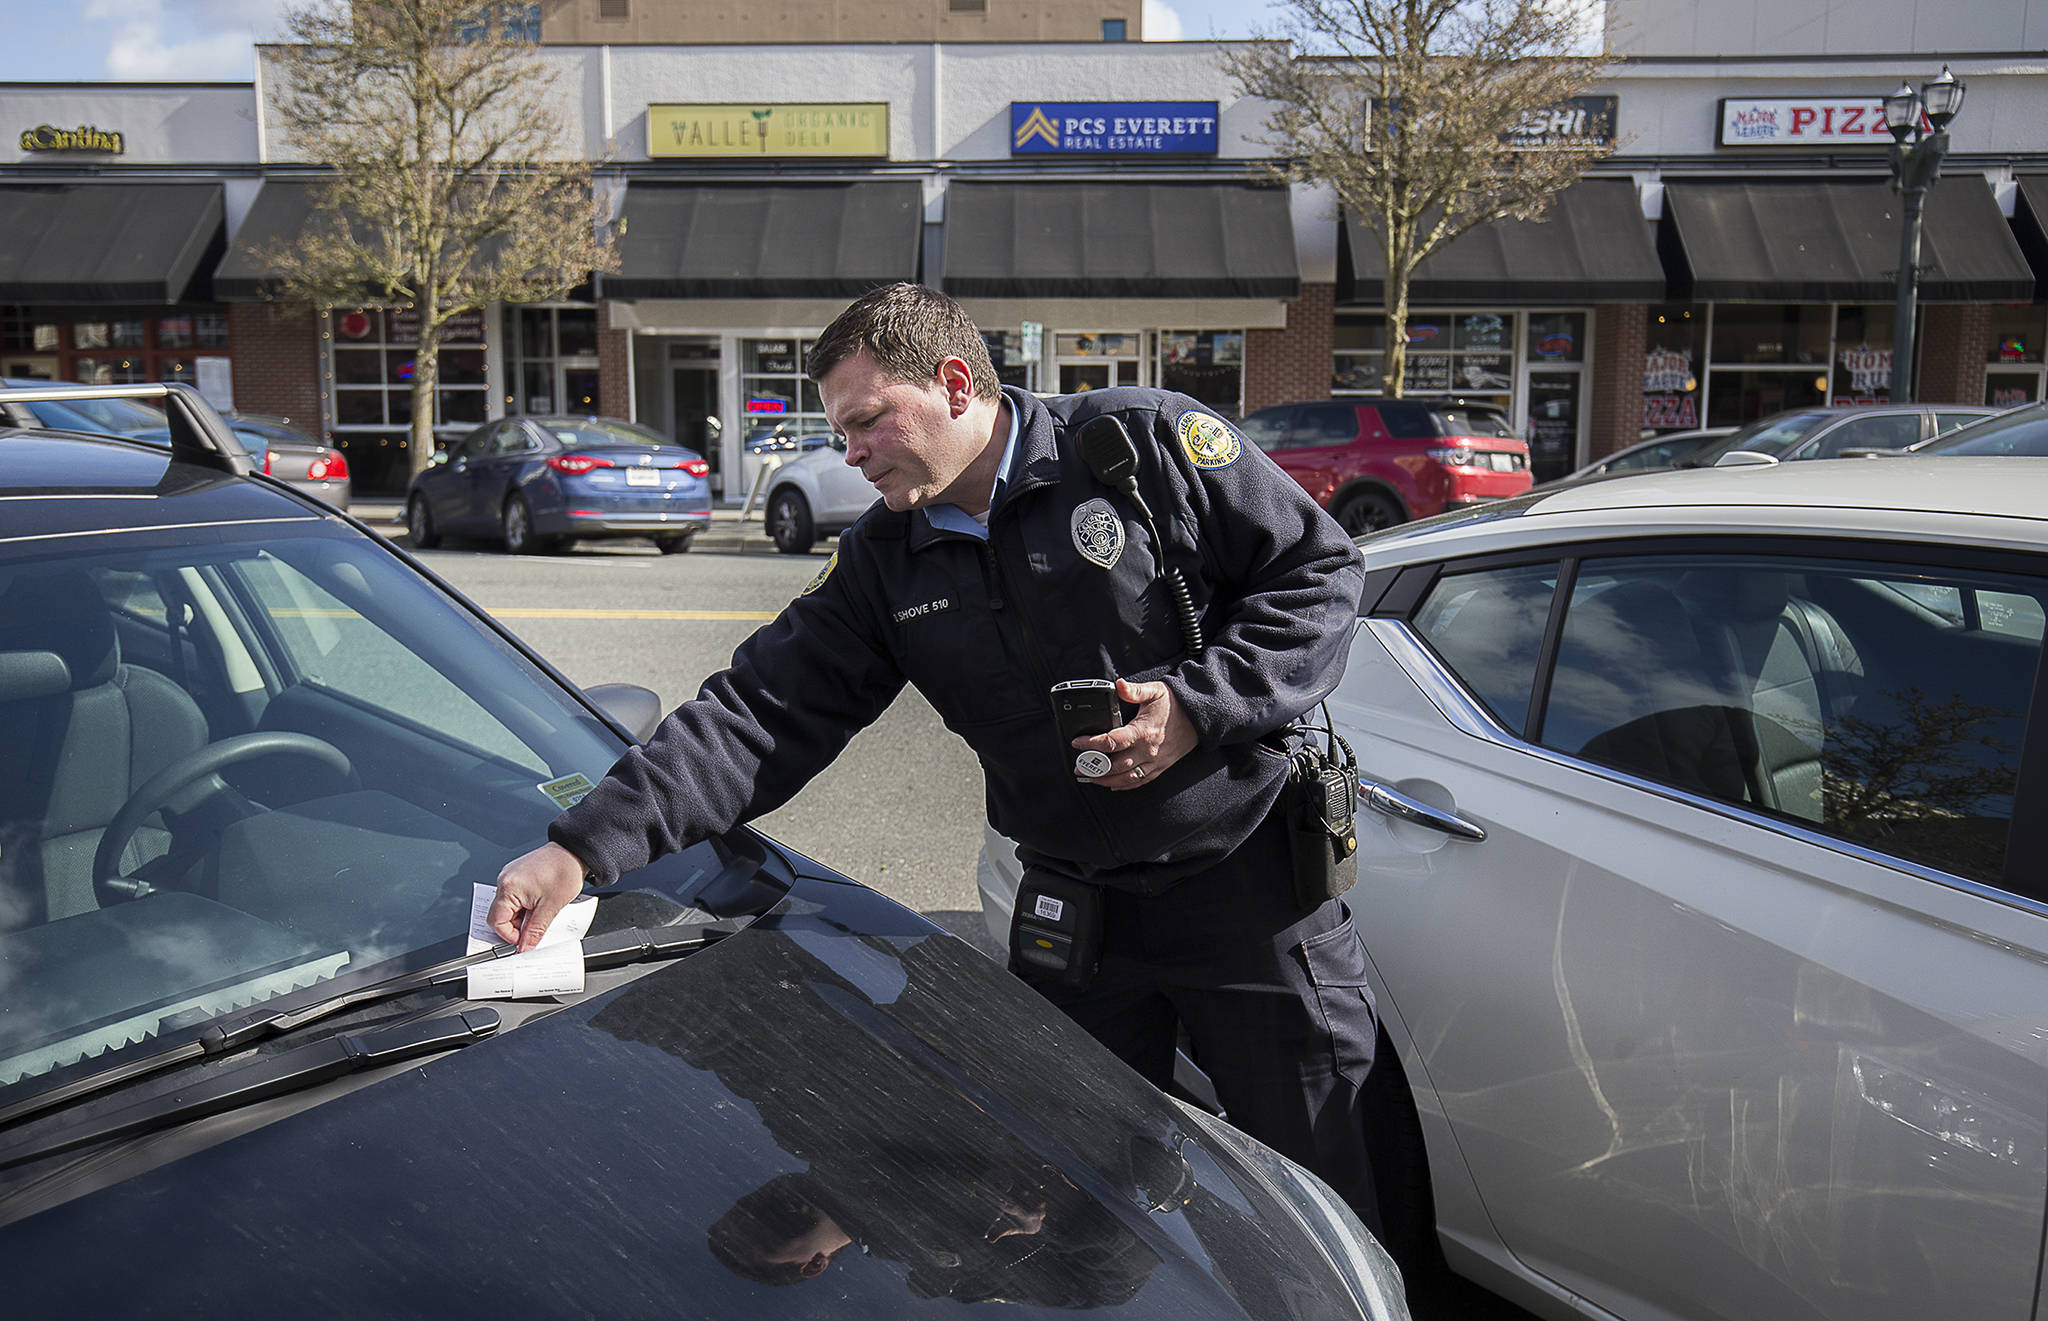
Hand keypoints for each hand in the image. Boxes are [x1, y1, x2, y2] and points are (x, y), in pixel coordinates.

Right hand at [488, 841, 587, 950]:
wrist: (573, 852)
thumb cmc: (564, 872)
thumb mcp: (550, 908)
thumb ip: (535, 931)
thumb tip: (524, 946)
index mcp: (508, 888)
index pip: (496, 921)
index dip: (509, 935)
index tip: (523, 940)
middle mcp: (504, 880)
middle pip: (500, 914)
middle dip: (516, 925)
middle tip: (534, 926)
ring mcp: (509, 876)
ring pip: (508, 907)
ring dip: (522, 915)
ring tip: (540, 911)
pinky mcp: (516, 875)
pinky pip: (514, 897)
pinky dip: (524, 905)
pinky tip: (539, 903)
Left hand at [1072, 678, 1196, 790]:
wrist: (1199, 717)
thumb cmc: (1175, 704)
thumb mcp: (1155, 691)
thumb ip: (1134, 690)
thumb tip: (1118, 684)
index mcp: (1143, 731)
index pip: (1112, 742)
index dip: (1091, 744)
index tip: (1077, 742)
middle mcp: (1148, 750)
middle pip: (1115, 765)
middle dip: (1094, 767)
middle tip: (1078, 767)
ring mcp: (1154, 761)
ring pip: (1126, 778)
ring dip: (1105, 780)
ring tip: (1090, 777)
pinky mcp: (1160, 767)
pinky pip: (1139, 781)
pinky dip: (1124, 786)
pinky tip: (1112, 785)